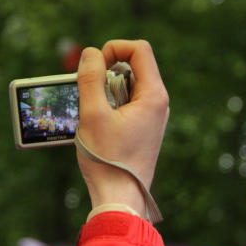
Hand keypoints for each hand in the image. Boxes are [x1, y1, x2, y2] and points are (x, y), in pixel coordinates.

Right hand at [76, 40, 168, 217]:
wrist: (119, 197)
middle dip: (105, 73)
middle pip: (131, 67)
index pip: (139, 50)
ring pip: (126, 87)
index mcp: (153, 95)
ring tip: (91, 115)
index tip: (93, 66)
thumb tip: (90, 53)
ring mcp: (151, 116)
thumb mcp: (92, 115)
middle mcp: (157, 103)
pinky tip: (95, 126)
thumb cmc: (107, 159)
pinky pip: (124, 104)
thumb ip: (90, 80)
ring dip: (103, 92)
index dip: (113, 48)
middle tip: (87, 94)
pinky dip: (107, 107)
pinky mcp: (142, 128)